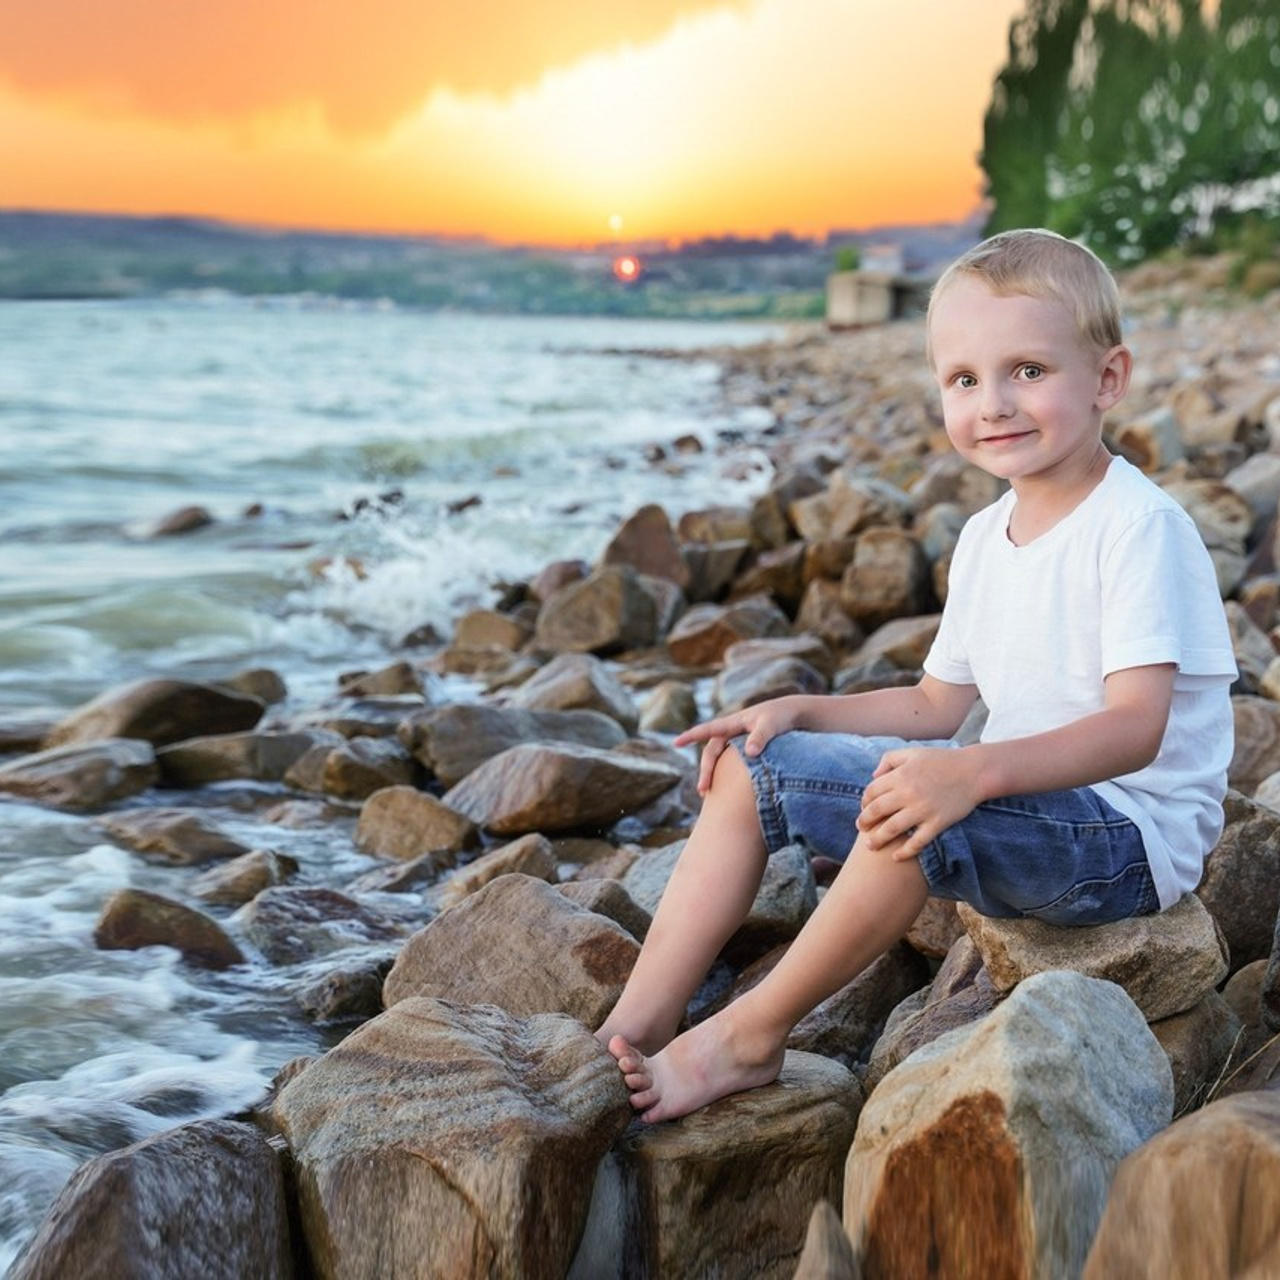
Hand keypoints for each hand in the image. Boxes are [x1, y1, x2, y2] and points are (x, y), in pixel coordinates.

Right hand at [673, 697, 802, 794]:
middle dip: (706, 771)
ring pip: (719, 760)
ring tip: (709, 796)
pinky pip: (730, 765)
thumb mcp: (771, 725)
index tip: (676, 742)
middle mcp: (731, 733)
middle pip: (712, 752)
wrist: (794, 715)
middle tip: (703, 790)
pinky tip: (727, 792)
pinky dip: (725, 777)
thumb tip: (749, 754)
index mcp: (733, 723)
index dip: (691, 736)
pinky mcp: (745, 752)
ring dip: (714, 776)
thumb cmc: (781, 718)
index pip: (708, 730)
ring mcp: (737, 742)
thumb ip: (760, 738)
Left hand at [857, 746, 984, 859]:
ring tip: (870, 845)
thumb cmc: (942, 760)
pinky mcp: (938, 822)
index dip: (864, 802)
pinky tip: (896, 857)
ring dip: (877, 839)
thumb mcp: (912, 753)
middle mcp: (908, 793)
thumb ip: (889, 760)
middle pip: (877, 811)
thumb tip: (874, 776)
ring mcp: (923, 809)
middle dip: (864, 822)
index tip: (864, 808)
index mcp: (900, 775)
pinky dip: (905, 852)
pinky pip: (918, 841)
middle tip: (861, 828)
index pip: (871, 792)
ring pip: (892, 829)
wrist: (973, 771)